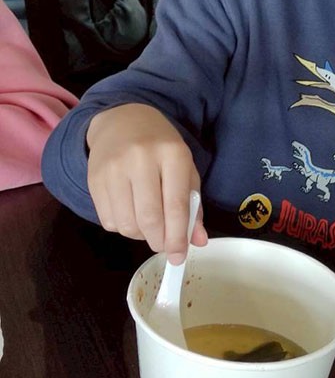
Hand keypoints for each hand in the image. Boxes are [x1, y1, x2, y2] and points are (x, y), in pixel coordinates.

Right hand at [86, 103, 206, 263]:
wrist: (123, 120)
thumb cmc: (161, 147)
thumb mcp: (185, 168)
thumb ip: (193, 205)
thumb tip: (198, 241)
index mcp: (172, 154)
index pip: (176, 205)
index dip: (178, 237)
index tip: (180, 257)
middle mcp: (141, 159)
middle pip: (149, 219)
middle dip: (159, 241)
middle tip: (164, 245)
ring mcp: (114, 168)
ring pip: (126, 224)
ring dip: (140, 235)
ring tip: (148, 224)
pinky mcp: (94, 178)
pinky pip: (108, 221)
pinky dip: (122, 227)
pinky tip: (130, 213)